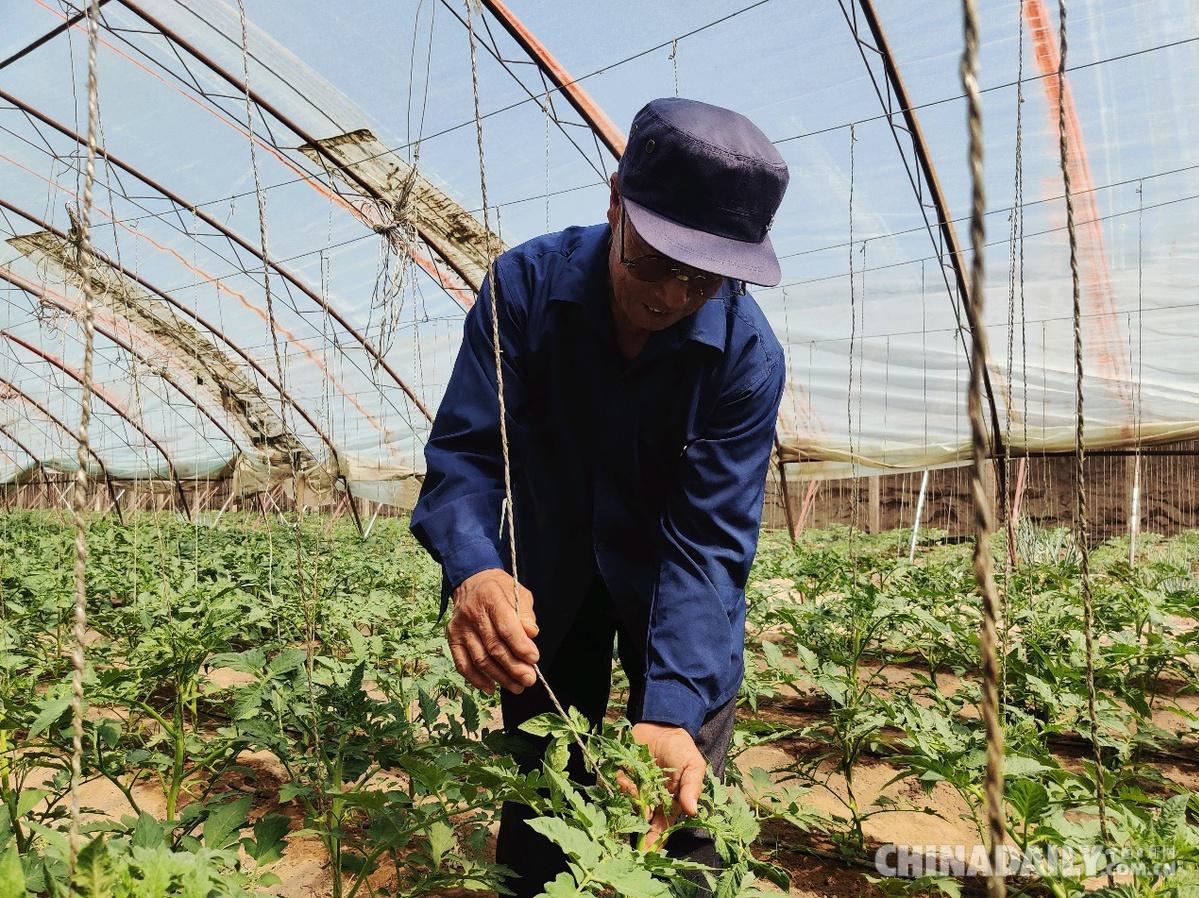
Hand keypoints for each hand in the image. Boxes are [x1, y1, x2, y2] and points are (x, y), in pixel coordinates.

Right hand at [447, 569, 539, 694]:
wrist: (471, 582)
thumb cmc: (500, 590)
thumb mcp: (518, 592)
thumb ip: (525, 614)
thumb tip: (532, 635)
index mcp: (490, 596)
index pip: (506, 626)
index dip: (520, 645)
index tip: (534, 659)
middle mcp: (472, 612)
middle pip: (493, 646)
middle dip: (513, 667)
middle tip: (529, 679)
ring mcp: (459, 627)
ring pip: (480, 659)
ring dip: (499, 677)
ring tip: (517, 686)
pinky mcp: (452, 638)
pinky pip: (462, 664)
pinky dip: (476, 679)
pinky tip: (491, 688)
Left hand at [617, 722, 706, 849]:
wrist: (663, 725)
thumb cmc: (682, 748)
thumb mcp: (693, 767)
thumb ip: (691, 788)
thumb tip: (692, 811)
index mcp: (670, 802)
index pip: (663, 826)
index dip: (655, 839)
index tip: (647, 850)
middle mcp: (652, 798)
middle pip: (643, 818)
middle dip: (636, 826)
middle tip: (628, 832)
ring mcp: (638, 786)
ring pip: (629, 802)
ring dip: (628, 798)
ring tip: (629, 785)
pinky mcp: (626, 773)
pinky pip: (619, 784)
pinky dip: (620, 783)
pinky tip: (623, 776)